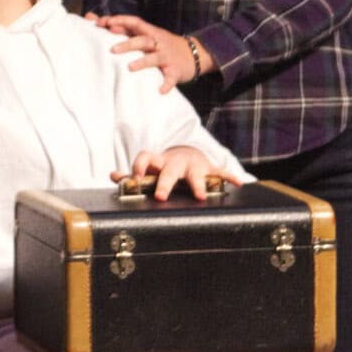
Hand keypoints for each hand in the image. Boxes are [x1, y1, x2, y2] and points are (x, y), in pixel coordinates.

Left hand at [94, 13, 214, 93]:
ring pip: (155, 57)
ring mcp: (167, 56)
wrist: (195, 53)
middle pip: (143, 40)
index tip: (103, 23)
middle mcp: (158, 42)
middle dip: (128, 43)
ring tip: (130, 68)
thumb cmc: (161, 44)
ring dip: (143, 62)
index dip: (120, 21)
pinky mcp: (175, 70)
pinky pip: (171, 78)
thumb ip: (123, 28)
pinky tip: (160, 90)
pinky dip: (166, 84)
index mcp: (150, 32)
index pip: (134, 22)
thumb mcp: (145, 34)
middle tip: (112, 49)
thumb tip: (94, 20)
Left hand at [110, 145, 241, 201]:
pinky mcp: (209, 169)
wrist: (188, 155)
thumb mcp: (149, 170)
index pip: (146, 158)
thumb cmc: (164, 167)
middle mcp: (174, 162)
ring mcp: (193, 165)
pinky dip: (230, 177)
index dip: (139, 167)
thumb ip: (131, 175)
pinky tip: (238, 183)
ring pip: (195, 173)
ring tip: (201, 196)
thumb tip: (113, 176)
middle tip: (160, 196)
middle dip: (165, 183)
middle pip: (168, 170)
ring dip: (198, 184)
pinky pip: (221, 172)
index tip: (135, 179)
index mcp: (158, 162)